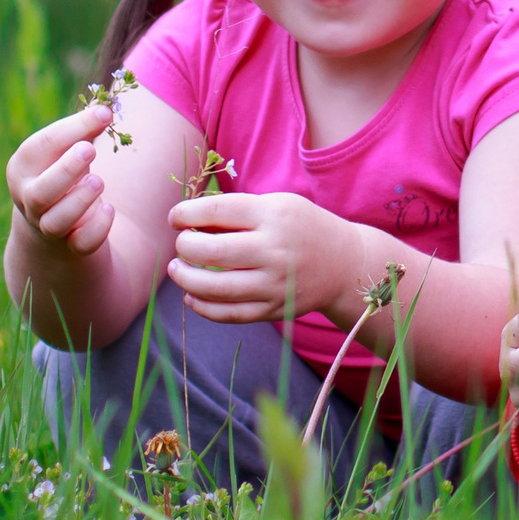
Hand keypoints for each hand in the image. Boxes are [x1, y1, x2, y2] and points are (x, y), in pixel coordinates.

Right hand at [5, 104, 116, 255]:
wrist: (55, 227)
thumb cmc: (63, 173)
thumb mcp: (66, 150)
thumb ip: (84, 132)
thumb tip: (105, 110)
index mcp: (23, 168)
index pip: (40, 147)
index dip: (73, 128)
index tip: (105, 113)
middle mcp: (29, 199)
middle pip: (40, 192)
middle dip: (66, 169)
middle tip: (91, 149)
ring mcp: (47, 227)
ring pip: (56, 222)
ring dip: (80, 200)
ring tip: (99, 181)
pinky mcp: (70, 247)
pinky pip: (82, 243)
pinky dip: (98, 227)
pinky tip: (109, 209)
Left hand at [166, 193, 358, 324]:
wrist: (343, 263)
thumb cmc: (300, 227)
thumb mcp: (276, 205)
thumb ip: (235, 213)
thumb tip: (186, 223)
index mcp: (274, 215)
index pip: (218, 210)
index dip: (186, 214)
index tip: (175, 218)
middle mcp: (274, 249)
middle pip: (211, 252)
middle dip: (184, 247)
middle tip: (181, 244)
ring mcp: (275, 283)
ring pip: (215, 288)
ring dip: (185, 279)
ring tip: (177, 269)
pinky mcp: (274, 309)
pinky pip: (229, 314)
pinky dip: (202, 307)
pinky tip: (192, 296)